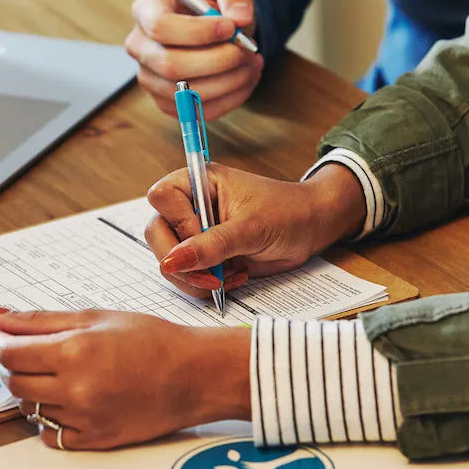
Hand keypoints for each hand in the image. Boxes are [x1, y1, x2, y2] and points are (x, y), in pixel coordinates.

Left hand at [0, 309, 250, 450]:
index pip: (9, 353)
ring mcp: (84, 419)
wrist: (195, 375)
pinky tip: (72, 400)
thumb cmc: (154, 342)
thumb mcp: (95, 317)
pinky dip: (52, 418)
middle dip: (15, 366)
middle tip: (35, 353)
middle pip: (14, 383)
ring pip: (30, 409)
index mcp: (75, 352)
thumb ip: (38, 320)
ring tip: (63, 375)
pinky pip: (50, 435)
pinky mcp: (94, 441)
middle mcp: (76, 389)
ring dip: (35, 391)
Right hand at [124, 0, 263, 119]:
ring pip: (186, 93)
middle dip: (217, 61)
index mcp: (147, 9)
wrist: (216, 24)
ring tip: (253, 62)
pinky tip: (245, 78)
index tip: (231, 27)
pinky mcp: (168, 102)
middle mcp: (140, 46)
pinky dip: (230, 99)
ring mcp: (150, 78)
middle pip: (170, 65)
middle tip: (247, 50)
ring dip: (229, 81)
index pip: (161, 27)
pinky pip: (197, 111)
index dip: (198, 32)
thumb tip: (240, 17)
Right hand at [144, 163, 366, 297]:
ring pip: (169, 260)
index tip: (204, 237)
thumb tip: (172, 262)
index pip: (161, 197)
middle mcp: (191, 206)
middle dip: (180, 262)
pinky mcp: (204, 255)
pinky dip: (206, 284)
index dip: (177, 222)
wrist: (311, 229)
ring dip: (194, 278)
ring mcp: (195, 232)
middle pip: (158, 233)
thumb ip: (211, 245)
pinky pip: (187, 275)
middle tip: (211, 277)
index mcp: (199, 183)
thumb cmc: (286, 213)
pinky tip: (233, 278)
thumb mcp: (250, 228)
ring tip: (227, 278)